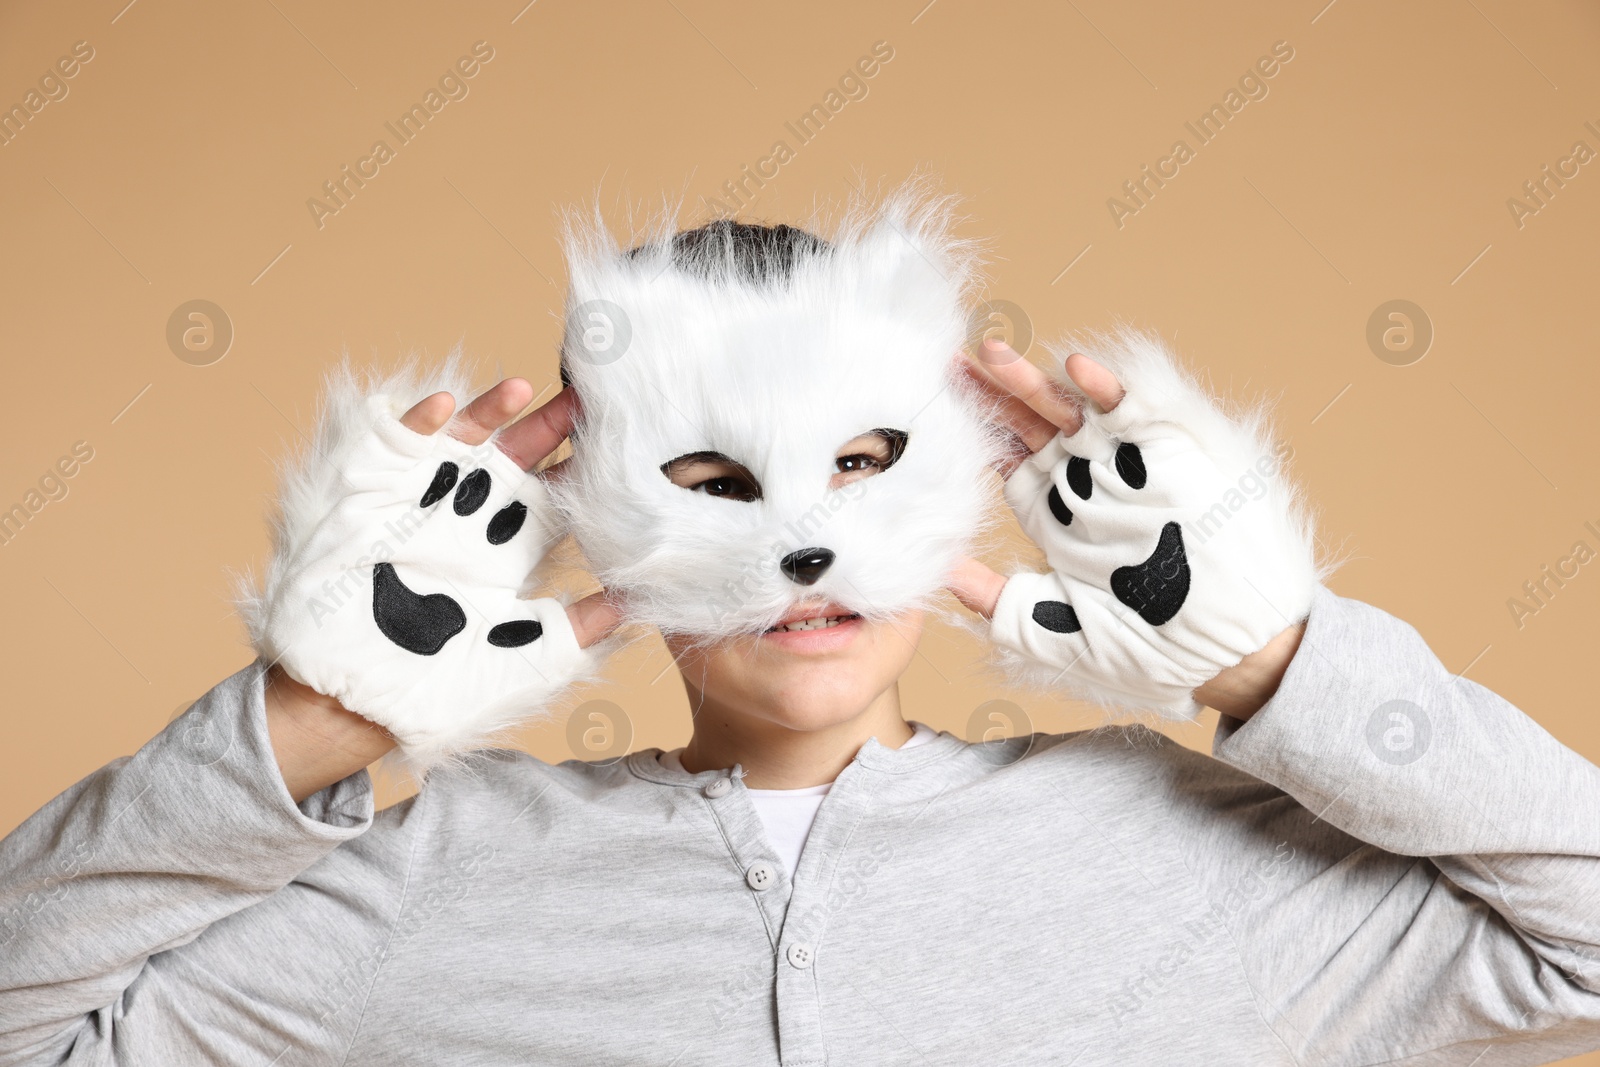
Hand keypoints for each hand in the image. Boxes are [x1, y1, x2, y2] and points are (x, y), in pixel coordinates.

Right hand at [242, 363, 623, 779]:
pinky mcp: (377, 492)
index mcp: (511, 551)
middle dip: (555, 424)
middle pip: (523, 456)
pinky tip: (448, 404)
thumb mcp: (524, 660)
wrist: (348, 701)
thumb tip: (644, 602)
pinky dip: (421, 419)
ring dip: (494, 410)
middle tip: (594, 393)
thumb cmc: (433, 691)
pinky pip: (400, 443)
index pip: (561, 498)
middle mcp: (473, 518)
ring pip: (467, 439)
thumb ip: (581, 629)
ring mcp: (425, 500)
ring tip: (527, 388)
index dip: (593, 471)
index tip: (633, 442)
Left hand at [947, 333, 1319, 719]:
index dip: (969, 436)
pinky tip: (1074, 368)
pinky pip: (1130, 410)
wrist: (1231, 650)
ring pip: (1068, 409)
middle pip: (1026, 424)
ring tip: (990, 353)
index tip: (926, 413)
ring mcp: (1124, 462)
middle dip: (989, 394)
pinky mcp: (1166, 452)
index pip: (1004, 461)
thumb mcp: (1055, 630)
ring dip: (1031, 380)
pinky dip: (1104, 387)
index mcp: (1055, 515)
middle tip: (947, 364)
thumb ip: (996, 603)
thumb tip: (938, 574)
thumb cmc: (1149, 647)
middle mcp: (1084, 481)